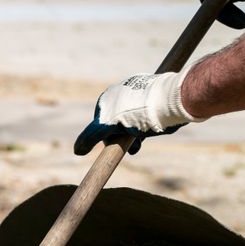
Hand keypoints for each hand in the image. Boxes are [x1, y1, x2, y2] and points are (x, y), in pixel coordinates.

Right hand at [74, 70, 201, 155]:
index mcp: (107, 98)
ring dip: (134, 136)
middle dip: (121, 139)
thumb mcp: (107, 126)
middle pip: (115, 125)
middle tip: (132, 149)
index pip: (100, 126)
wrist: (168, 101)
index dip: (106, 139)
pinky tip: (152, 131)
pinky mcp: (153, 96)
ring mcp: (137, 94)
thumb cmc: (137, 113)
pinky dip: (146, 126)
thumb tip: (77, 151)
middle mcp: (120, 94)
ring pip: (131, 123)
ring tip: (141, 143)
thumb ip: (89, 137)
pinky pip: (145, 115)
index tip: (114, 147)